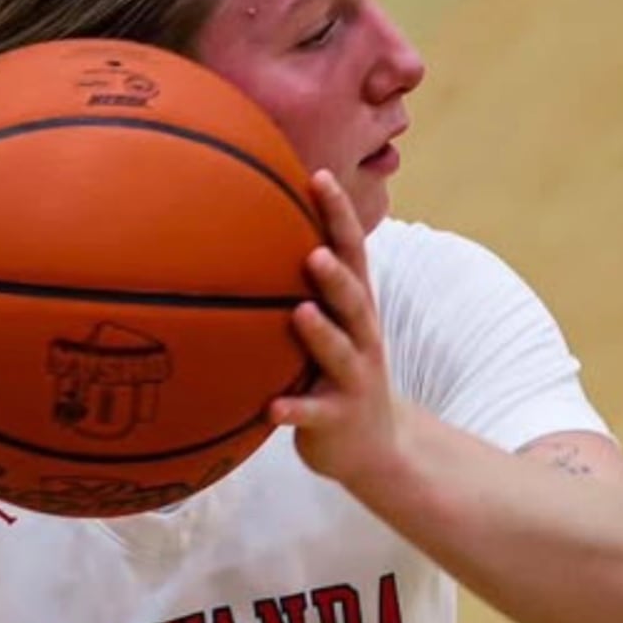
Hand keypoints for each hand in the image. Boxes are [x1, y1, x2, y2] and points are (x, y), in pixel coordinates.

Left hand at [270, 169, 401, 493]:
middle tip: (313, 251)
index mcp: (355, 308)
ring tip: (301, 313)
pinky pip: (314, 414)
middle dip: (336, 274)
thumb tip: (248, 232)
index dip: (339, 216)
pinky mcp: (338, 418)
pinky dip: (295, 411)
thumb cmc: (336, 373)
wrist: (374, 445)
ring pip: (341, 352)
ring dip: (322, 333)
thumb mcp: (330, 326)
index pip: (352, 252)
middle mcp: (362, 337)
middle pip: (354, 298)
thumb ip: (305, 285)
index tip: (318, 177)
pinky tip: (271, 409)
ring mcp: (353, 378)